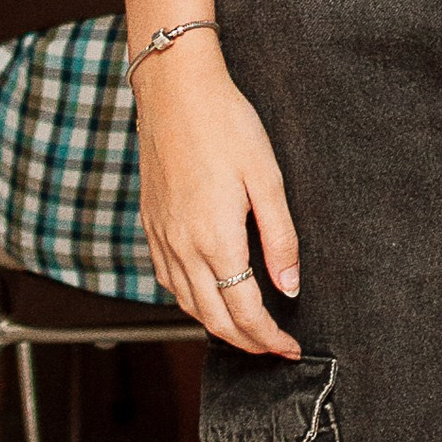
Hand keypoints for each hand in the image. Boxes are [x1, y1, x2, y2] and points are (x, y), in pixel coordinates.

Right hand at [134, 42, 300, 355]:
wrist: (175, 92)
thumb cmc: (227, 125)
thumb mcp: (267, 178)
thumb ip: (280, 238)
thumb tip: (290, 288)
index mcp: (216, 240)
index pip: (244, 311)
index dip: (268, 337)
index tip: (289, 348)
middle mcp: (182, 247)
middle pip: (213, 318)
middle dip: (246, 342)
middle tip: (273, 350)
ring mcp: (161, 238)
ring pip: (186, 304)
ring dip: (216, 326)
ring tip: (245, 332)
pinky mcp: (151, 224)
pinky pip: (167, 280)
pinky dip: (189, 301)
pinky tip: (206, 296)